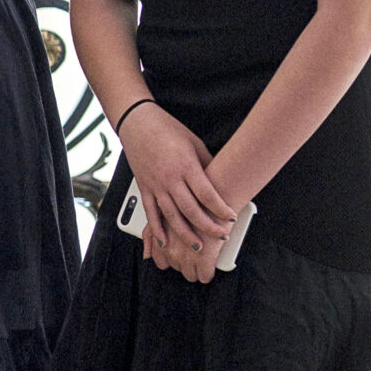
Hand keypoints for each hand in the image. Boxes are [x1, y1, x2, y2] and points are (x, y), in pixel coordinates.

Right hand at [124, 104, 233, 275]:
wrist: (138, 123)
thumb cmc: (168, 130)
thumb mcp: (194, 143)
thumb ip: (206, 165)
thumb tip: (219, 183)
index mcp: (185, 165)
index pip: (206, 193)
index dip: (220, 208)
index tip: (232, 217)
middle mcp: (170, 178)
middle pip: (191, 209)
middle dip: (208, 226)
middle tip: (222, 236)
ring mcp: (155, 185)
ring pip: (171, 216)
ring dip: (185, 234)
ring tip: (198, 246)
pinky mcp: (144, 188)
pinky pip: (150, 212)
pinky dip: (156, 229)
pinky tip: (164, 242)